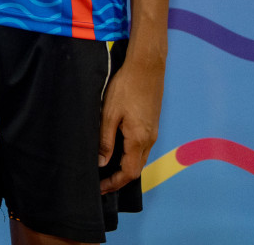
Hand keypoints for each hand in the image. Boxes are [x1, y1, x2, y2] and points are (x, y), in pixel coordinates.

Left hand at [99, 56, 163, 192]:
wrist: (146, 66)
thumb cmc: (126, 87)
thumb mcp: (110, 113)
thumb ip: (106, 140)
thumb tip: (102, 163)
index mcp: (138, 139)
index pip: (129, 172)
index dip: (114, 183)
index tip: (100, 188)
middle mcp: (149, 139)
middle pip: (136, 169)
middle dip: (119, 179)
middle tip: (101, 182)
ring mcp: (153, 131)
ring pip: (140, 158)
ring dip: (125, 167)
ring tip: (106, 169)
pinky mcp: (152, 123)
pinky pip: (142, 148)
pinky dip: (130, 155)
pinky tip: (117, 150)